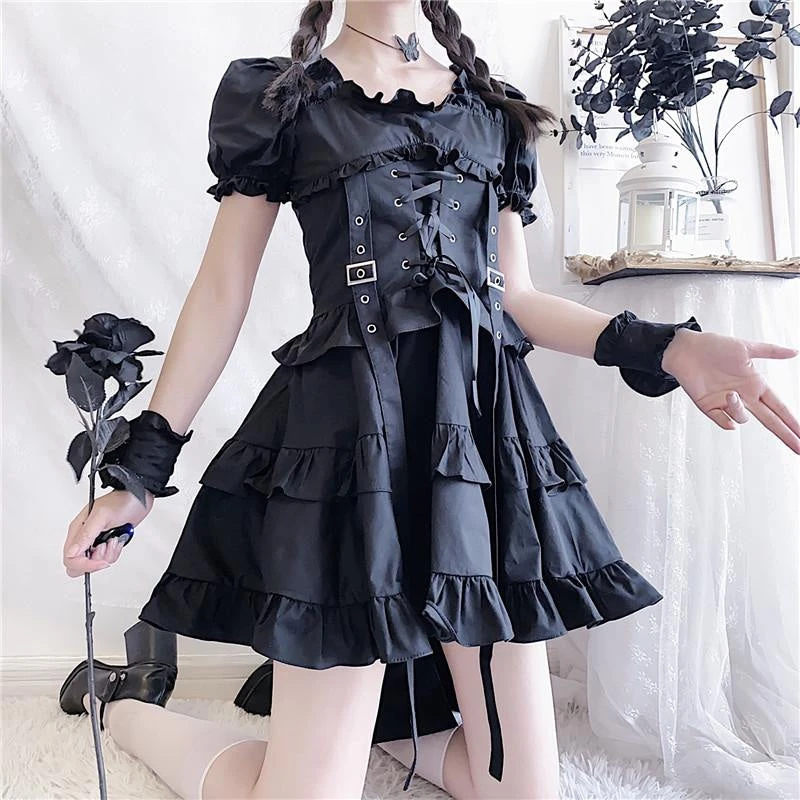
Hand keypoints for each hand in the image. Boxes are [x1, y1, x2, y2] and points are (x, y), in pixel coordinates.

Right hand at [63, 489, 153, 577]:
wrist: (139, 498)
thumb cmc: (122, 501)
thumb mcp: (103, 515)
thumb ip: (86, 534)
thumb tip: (72, 552)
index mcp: (77, 530)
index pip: (69, 558)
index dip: (83, 564)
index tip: (99, 561)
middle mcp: (84, 537)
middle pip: (78, 564)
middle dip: (94, 562)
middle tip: (105, 548)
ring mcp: (96, 540)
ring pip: (94, 562)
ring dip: (108, 554)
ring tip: (114, 539)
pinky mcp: (107, 542)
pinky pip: (107, 557)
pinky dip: (115, 552)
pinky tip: (118, 539)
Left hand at [662, 327, 799, 453]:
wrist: (685, 349)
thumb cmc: (714, 346)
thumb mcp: (746, 347)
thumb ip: (770, 351)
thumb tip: (794, 352)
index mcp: (755, 384)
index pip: (779, 407)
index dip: (792, 421)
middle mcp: (743, 396)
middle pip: (769, 420)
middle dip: (785, 434)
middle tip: (799, 448)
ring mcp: (725, 403)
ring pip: (741, 418)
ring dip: (738, 410)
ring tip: (728, 393)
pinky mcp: (708, 406)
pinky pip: (720, 420)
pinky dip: (724, 421)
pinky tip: (725, 411)